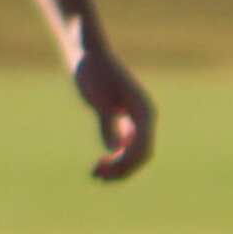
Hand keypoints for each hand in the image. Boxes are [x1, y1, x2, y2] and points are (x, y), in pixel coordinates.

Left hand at [67, 37, 156, 181]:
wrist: (89, 56)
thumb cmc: (94, 73)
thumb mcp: (99, 98)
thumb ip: (107, 123)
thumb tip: (114, 149)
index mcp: (143, 111)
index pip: (143, 144)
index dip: (127, 161)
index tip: (106, 170)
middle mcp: (144, 118)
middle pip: (142, 153)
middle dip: (124, 168)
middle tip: (100, 178)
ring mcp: (135, 120)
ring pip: (134, 153)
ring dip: (118, 167)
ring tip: (96, 176)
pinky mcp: (123, 120)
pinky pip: (125, 147)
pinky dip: (114, 158)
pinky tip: (98, 166)